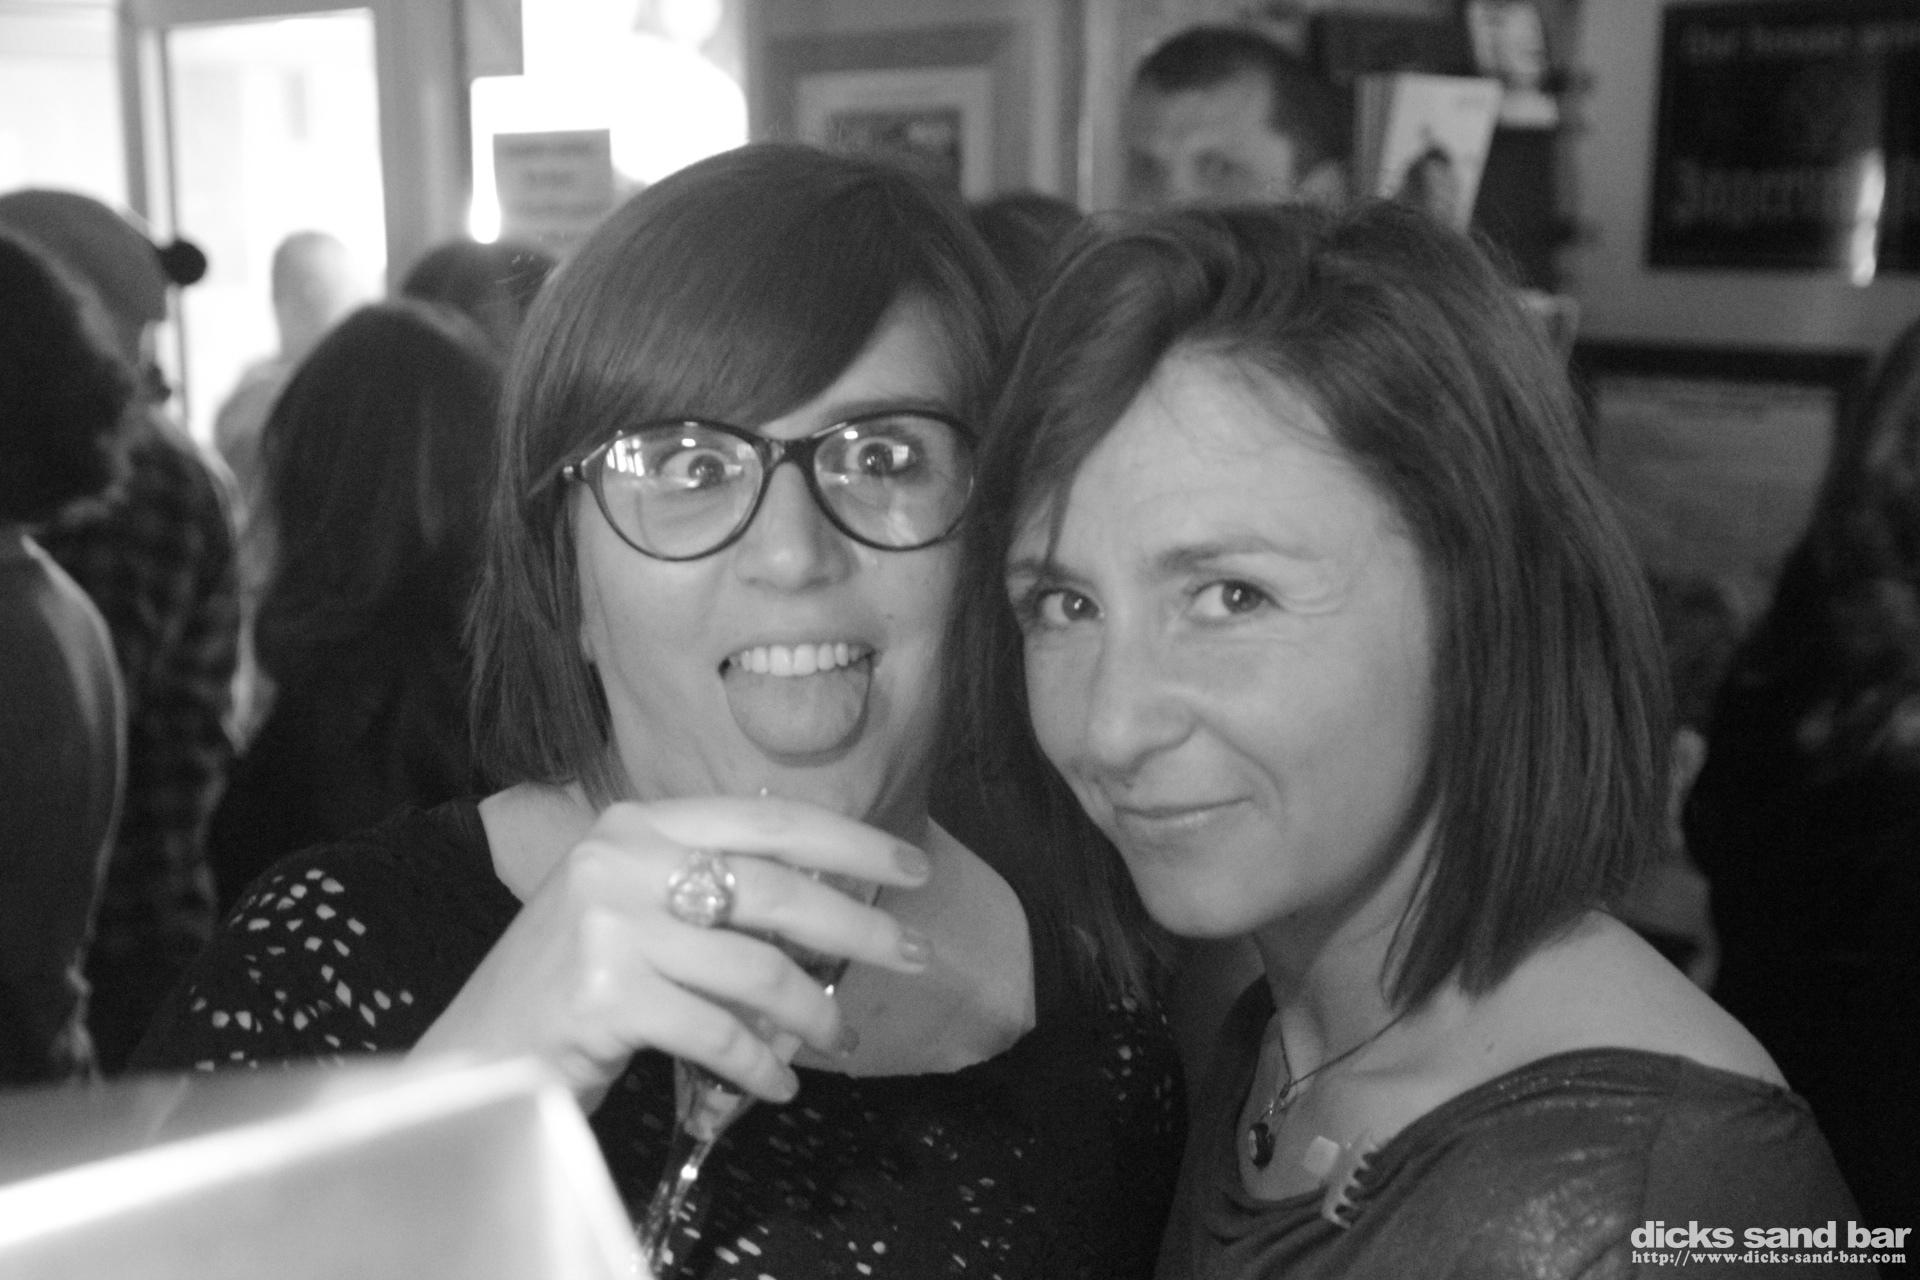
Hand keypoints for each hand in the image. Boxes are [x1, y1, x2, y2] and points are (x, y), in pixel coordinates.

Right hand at [410, 795, 933, 1108]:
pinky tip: (778, 1085)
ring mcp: (609, 924)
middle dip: (859, 925)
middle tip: (914, 954)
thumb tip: (831, 901)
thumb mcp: (634, 907)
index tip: (912, 868)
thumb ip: (710, 889)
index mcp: (638, 823)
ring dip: (813, 1012)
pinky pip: (718, 1032)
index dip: (851, 841)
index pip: (768, 819)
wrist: (475, 1055)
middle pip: (775, 888)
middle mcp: (620, 859)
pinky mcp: (605, 994)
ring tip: (838, 1040)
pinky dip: (760, 1066)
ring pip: (755, 967)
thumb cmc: (569, 984)